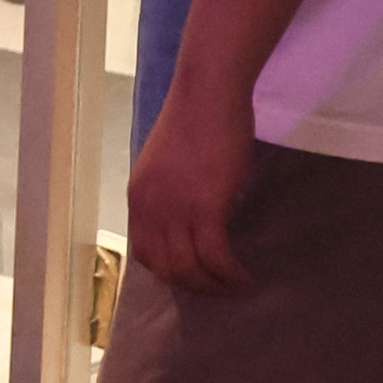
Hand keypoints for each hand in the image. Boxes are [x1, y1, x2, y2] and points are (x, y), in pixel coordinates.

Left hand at [128, 75, 255, 295]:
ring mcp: (174, 210)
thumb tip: (190, 221)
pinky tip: (244, 276)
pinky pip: (215, 256)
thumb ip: (171, 195)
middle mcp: (149, 210)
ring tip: (235, 285)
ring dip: (214, 285)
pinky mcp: (205, 208)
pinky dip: (230, 273)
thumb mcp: (169, 166)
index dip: (169, 272)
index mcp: (138, 199)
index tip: (194, 276)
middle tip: (219, 288)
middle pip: (166, 268)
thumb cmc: (196, 121)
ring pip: (190, 269)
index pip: (144, 254)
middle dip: (194, 285)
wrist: (207, 95)